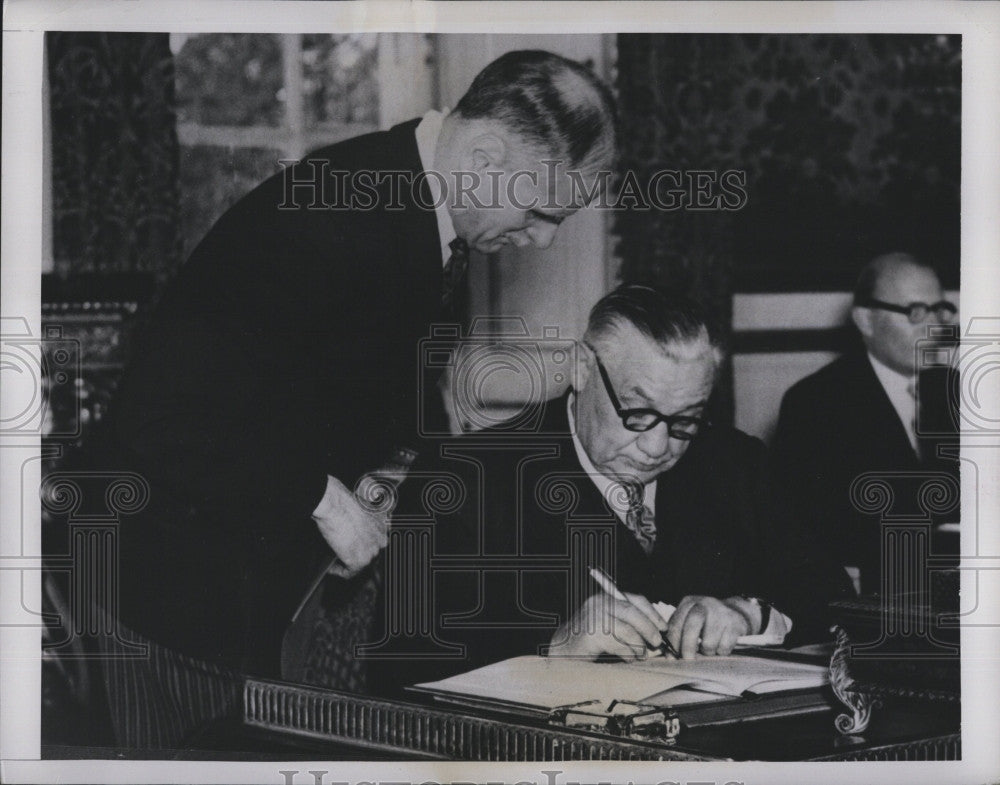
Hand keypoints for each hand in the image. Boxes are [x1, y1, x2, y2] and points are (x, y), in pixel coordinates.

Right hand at [311, 474, 387, 576]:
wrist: (335, 504)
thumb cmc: (343, 501)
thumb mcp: (360, 508)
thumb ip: (363, 520)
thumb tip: (355, 528)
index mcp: (384, 526)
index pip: (376, 542)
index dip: (362, 545)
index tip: (352, 546)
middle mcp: (381, 540)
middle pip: (369, 554)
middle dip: (356, 555)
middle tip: (342, 554)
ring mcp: (372, 551)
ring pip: (360, 565)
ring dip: (347, 564)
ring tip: (335, 560)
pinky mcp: (359, 561)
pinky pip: (348, 573)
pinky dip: (338, 572)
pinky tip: (331, 568)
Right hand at [548, 591, 667, 659]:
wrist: (561, 655)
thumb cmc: (589, 645)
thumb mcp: (611, 629)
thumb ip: (629, 626)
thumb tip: (657, 634)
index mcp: (605, 599)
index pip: (635, 599)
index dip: (652, 614)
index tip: (664, 628)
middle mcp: (598, 603)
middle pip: (632, 611)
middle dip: (649, 628)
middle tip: (657, 644)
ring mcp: (593, 617)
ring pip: (627, 628)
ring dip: (639, 645)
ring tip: (641, 656)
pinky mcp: (590, 634)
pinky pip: (618, 643)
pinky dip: (628, 653)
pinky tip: (629, 660)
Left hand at [665, 595, 758, 657]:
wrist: (737, 611)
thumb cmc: (708, 621)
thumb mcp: (691, 620)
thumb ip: (679, 634)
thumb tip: (670, 657)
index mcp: (689, 602)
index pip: (675, 623)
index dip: (672, 643)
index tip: (672, 657)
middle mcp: (704, 603)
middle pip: (691, 627)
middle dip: (687, 646)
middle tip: (688, 659)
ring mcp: (721, 612)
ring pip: (708, 642)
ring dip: (708, 652)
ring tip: (710, 648)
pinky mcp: (736, 623)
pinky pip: (724, 646)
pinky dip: (722, 651)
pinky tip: (722, 645)